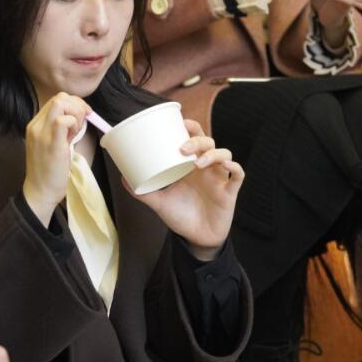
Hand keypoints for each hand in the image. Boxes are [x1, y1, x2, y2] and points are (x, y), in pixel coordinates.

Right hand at [22, 93, 90, 225]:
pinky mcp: (51, 143)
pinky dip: (74, 124)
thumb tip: (78, 117)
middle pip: (59, 98)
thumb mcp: (52, 144)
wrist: (40, 191)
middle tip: (82, 124)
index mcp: (35, 125)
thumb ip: (60, 130)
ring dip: (76, 114)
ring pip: (60, 103)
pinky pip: (63, 121)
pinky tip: (73, 138)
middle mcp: (36, 126)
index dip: (74, 104)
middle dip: (77, 106)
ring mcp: (41, 133)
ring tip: (76, 132)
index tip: (82, 117)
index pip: (56, 100)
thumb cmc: (48, 171)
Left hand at [131, 120, 244, 259]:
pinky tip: (226, 165)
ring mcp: (219, 178)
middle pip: (208, 142)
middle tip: (182, 148)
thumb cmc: (181, 216)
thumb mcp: (160, 202)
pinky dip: (234, 167)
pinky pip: (238, 175)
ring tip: (198, 162)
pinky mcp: (229, 192)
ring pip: (224, 153)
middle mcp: (205, 168)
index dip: (190, 126)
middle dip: (197, 140)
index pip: (193, 138)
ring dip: (212, 154)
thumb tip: (123, 177)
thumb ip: (142, 191)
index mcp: (189, 166)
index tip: (180, 121)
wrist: (196, 239)